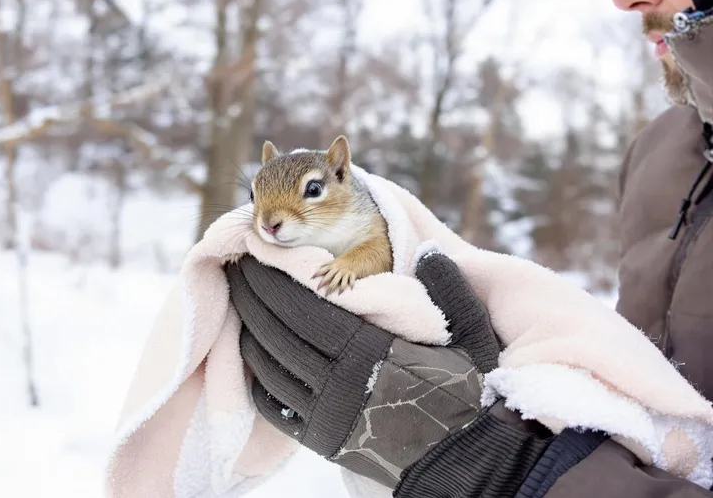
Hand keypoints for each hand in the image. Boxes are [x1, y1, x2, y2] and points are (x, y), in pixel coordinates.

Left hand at [225, 251, 544, 489]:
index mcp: (374, 351)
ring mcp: (326, 415)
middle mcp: (341, 384)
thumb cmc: (469, 395)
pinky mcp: (320, 438)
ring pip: (268, 362)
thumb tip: (432, 252)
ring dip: (249, 326)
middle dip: (254, 293)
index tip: (263, 250)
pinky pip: (272, 401)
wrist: (465, 464)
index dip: (279, 275)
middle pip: (278, 328)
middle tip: (241, 268)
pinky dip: (257, 369)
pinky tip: (255, 347)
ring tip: (241, 299)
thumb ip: (451, 290)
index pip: (308, 303)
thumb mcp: (473, 337)